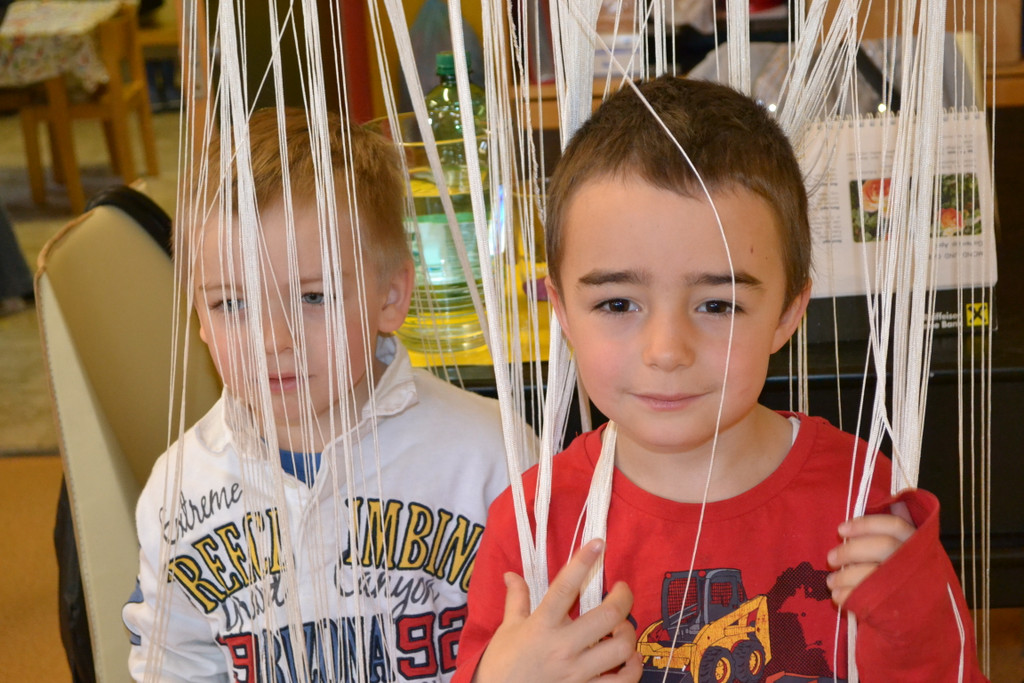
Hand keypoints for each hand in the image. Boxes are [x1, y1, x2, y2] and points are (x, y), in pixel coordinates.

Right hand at [473, 538, 641, 682]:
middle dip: (622, 598)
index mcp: (541, 626)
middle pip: (606, 617)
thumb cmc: (502, 666)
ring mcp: (577, 673)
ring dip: (627, 633)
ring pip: (620, 648)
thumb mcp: (507, 630)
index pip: (564, 588)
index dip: (582, 563)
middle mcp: (562, 648)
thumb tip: (511, 574)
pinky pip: (622, 681)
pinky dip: (632, 667)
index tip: (597, 543)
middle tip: (621, 590)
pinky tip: (628, 657)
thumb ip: (516, 600)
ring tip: (621, 627)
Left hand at [827, 502, 914, 605]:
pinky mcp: (901, 608)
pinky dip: (849, 597)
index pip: (894, 526)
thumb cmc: (909, 574)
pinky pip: (870, 600)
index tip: (840, 529)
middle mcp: (917, 562)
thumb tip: (895, 502)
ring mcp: (911, 586)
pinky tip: (838, 596)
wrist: (928, 618)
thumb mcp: (909, 549)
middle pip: (884, 547)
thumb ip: (898, 529)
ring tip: (830, 581)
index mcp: (917, 543)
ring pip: (875, 575)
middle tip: (830, 558)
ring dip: (846, 577)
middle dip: (851, 551)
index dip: (865, 525)